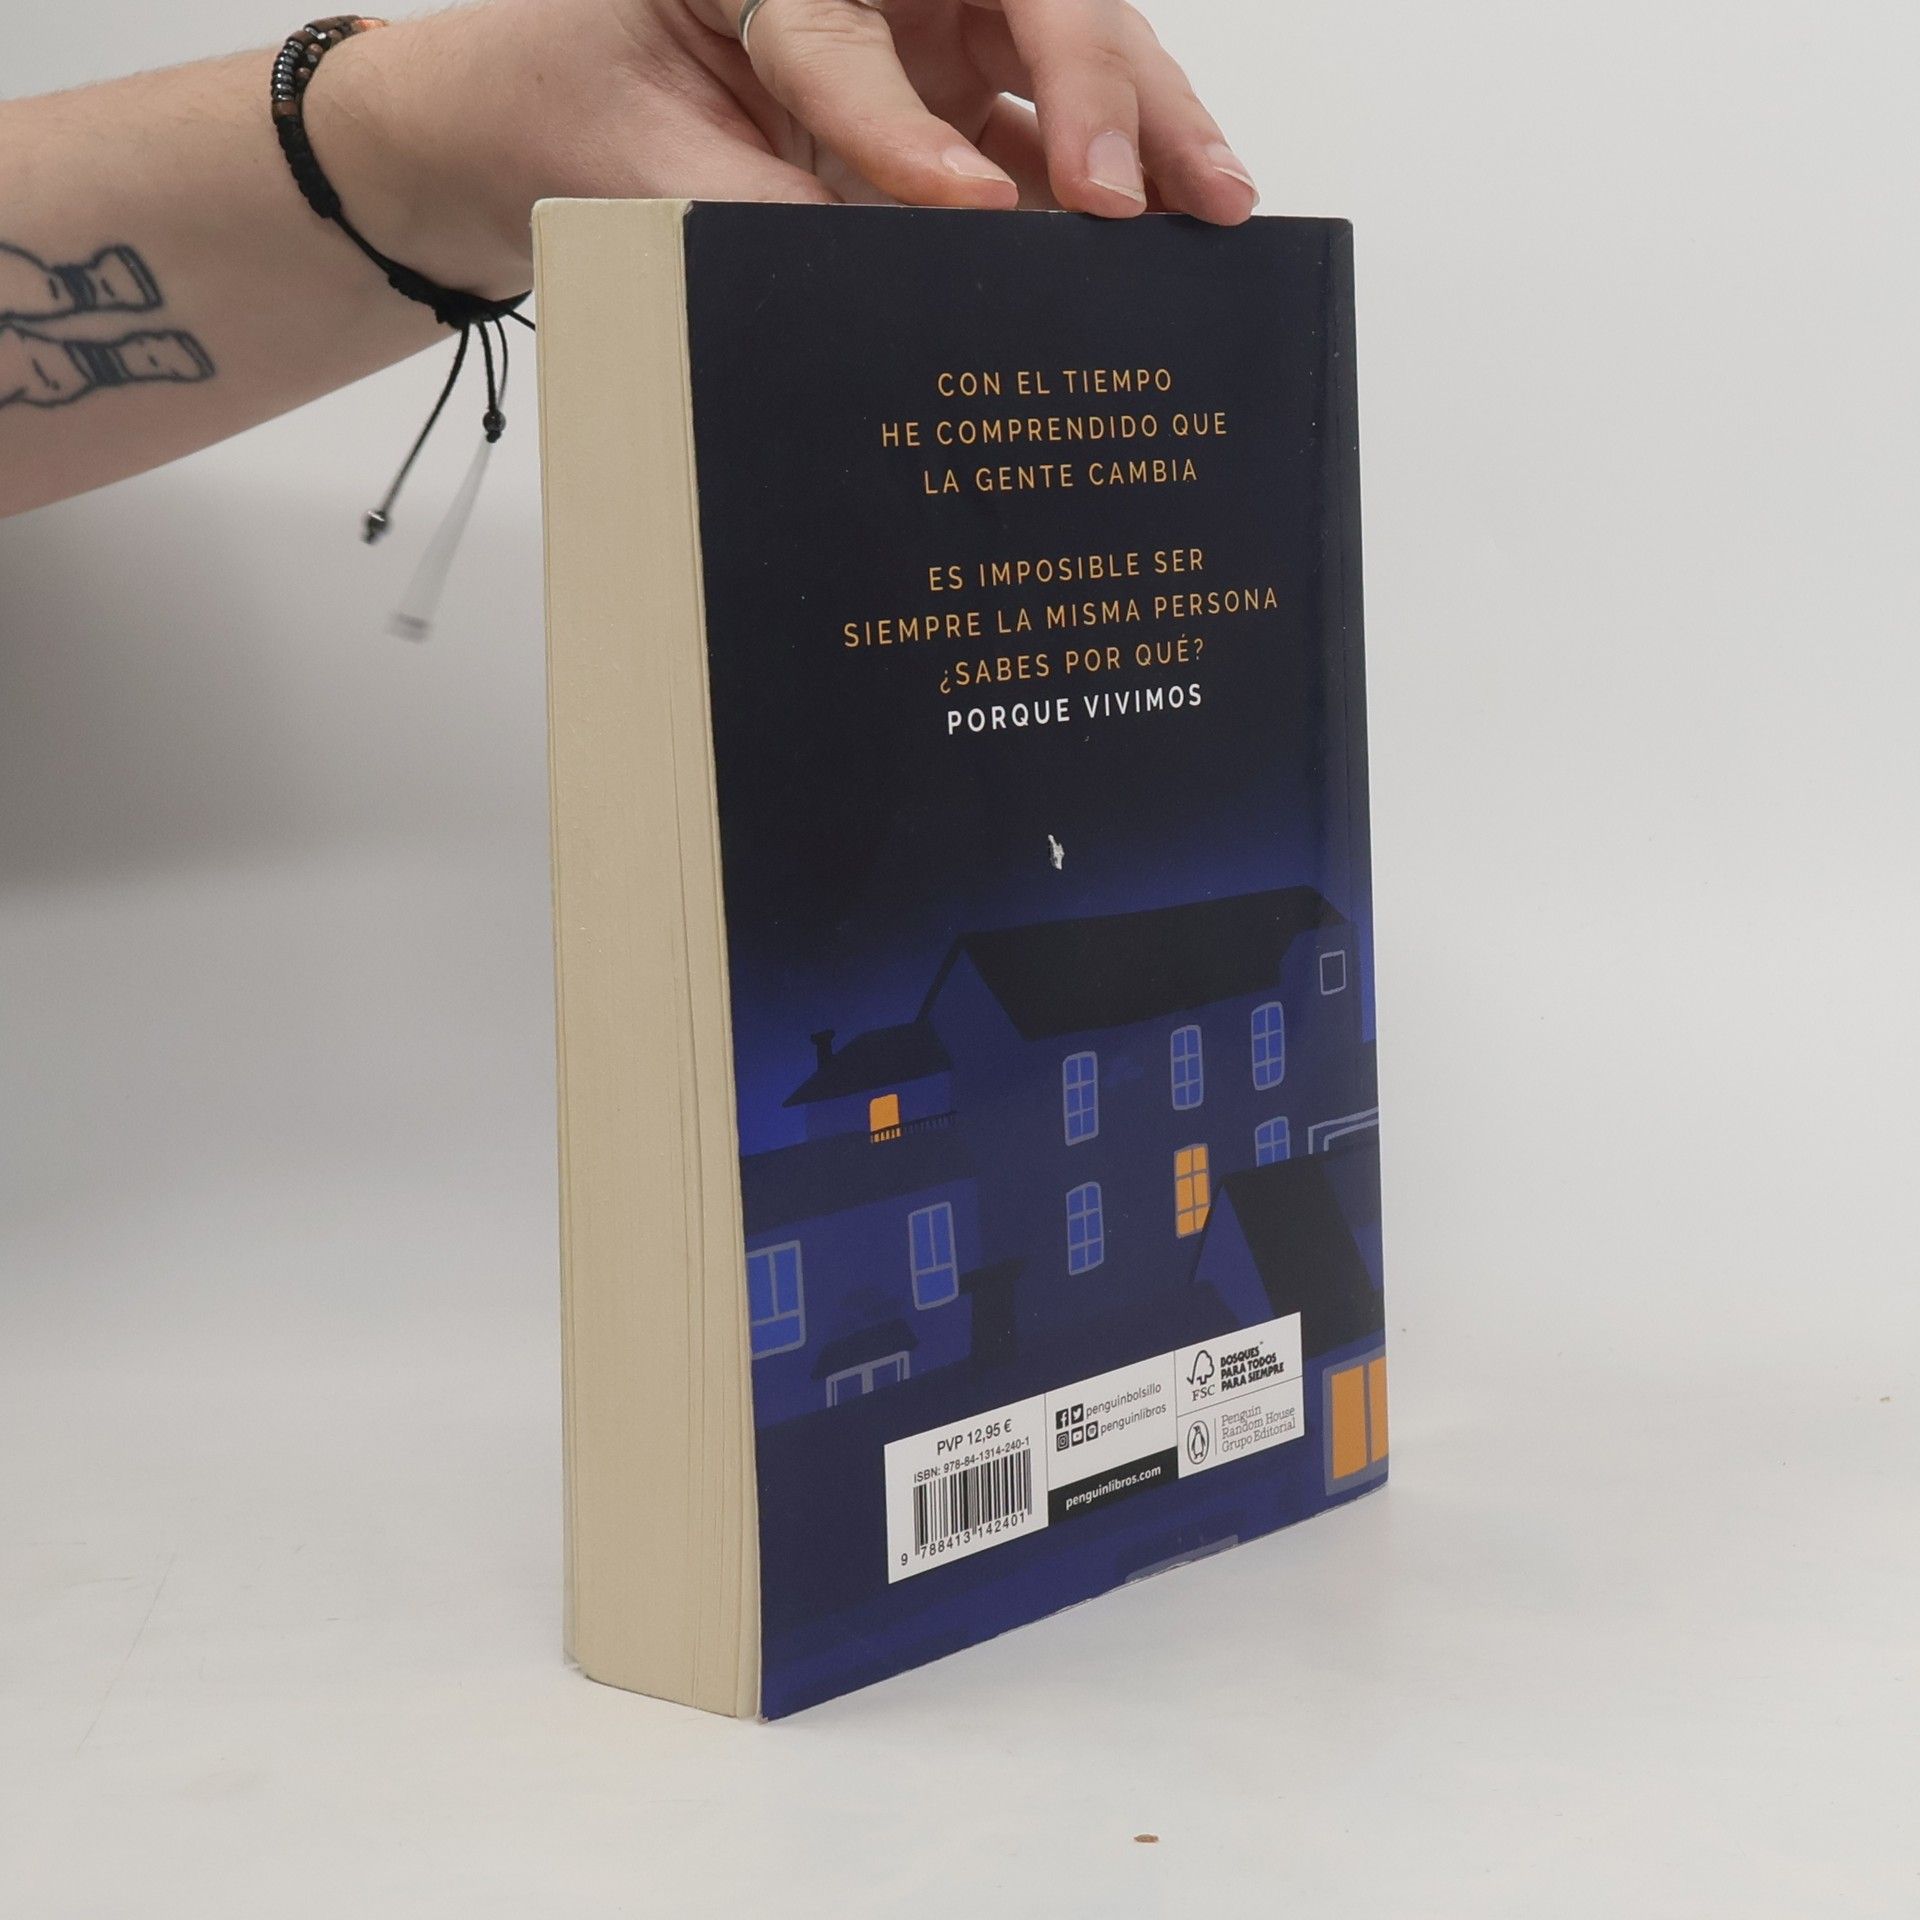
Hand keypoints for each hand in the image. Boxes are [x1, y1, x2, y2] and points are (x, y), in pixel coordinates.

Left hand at [312, 0, 1258, 299]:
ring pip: (1060, 48)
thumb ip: (752, 218)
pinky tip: (1166, 225)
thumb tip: (879, 292)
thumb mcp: (634, 168)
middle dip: (1096, 90)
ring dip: (1142, 125)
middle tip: (1139, 192)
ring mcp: (914, 20)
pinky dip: (1106, 174)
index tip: (967, 205)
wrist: (518, 110)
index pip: (847, 37)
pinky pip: (1041, 120)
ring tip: (1216, 202)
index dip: (908, 128)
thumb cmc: (560, 102)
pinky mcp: (941, 80)